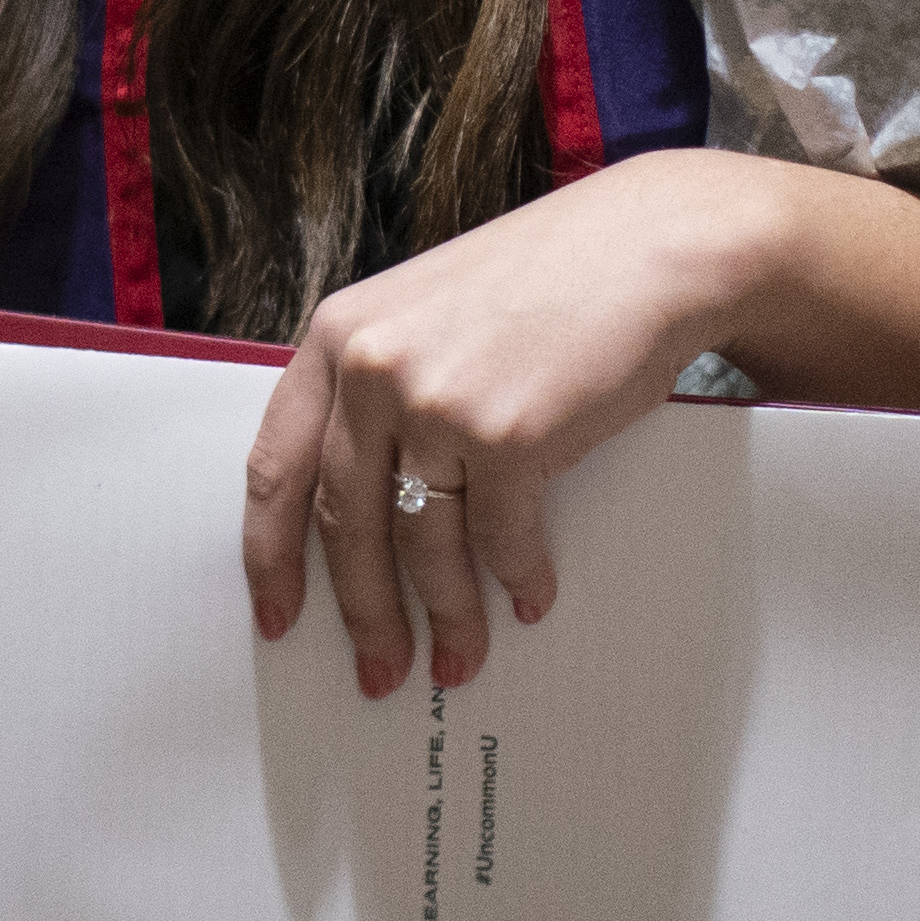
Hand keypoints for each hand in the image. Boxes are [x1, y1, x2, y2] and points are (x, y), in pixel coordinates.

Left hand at [237, 159, 781, 699]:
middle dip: (363, 613)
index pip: (276, 466)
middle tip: (378, 673)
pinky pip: (498, 539)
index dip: (271, 555)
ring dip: (444, 617)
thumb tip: (366, 512)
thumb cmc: (547, 282)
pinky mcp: (507, 435)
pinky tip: (529, 600)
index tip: (278, 618)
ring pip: (419, 544)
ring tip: (458, 661)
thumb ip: (381, 389)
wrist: (648, 247)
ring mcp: (436, 401)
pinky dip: (515, 580)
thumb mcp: (428, 313)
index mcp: (337, 335)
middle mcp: (371, 366)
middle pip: (344, 523)